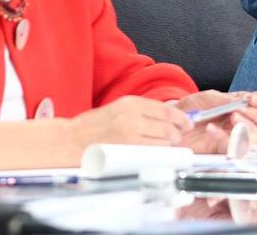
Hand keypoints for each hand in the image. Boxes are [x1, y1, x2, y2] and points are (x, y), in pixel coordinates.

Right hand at [65, 95, 192, 153]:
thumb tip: (165, 117)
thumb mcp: (117, 109)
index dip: (181, 117)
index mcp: (131, 102)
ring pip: (163, 139)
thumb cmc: (91, 127)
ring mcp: (130, 132)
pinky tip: (158, 153)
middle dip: (178, 132)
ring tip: (167, 145)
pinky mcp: (126, 148)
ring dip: (169, 144)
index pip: (166, 109)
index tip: (187, 122)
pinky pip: (152, 151)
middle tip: (178, 136)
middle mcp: (132, 115)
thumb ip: (140, 112)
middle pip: (168, 125)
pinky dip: (160, 152)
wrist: (69, 140)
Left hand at [173, 90, 256, 153]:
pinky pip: (234, 150)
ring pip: (255, 139)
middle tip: (239, 111)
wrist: (173, 124)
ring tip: (232, 118)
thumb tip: (246, 100)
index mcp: (244, 106)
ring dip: (246, 128)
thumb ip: (228, 99)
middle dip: (256, 117)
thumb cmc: (191, 109)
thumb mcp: (209, 98)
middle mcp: (244, 122)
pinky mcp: (224, 152)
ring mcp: (236, 138)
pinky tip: (212, 129)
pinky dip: (224, 138)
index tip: (253, 100)